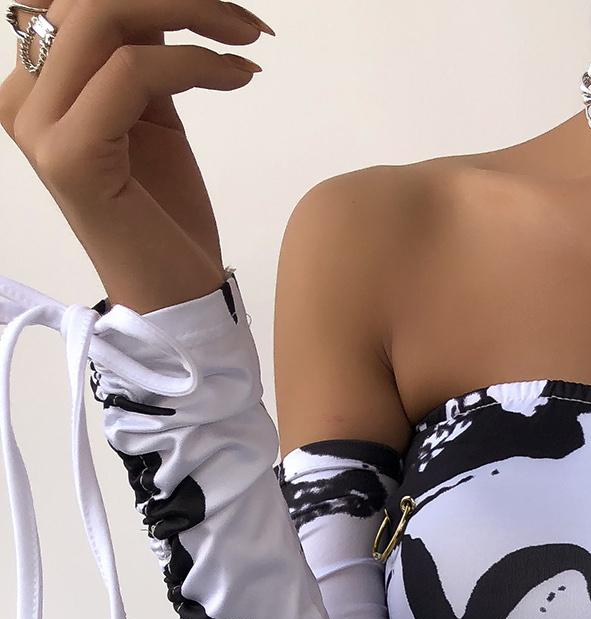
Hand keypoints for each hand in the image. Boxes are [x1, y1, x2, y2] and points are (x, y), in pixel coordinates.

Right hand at [0, 0, 271, 311]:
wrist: (174, 299)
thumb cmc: (166, 214)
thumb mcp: (151, 112)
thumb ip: (141, 51)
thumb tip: (164, 0)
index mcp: (36, 83)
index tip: (217, 7)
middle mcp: (23, 97)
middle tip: (246, 21)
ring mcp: (39, 126)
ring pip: (103, 16)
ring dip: (193, 13)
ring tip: (248, 39)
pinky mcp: (70, 154)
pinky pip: (131, 71)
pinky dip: (197, 63)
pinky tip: (240, 76)